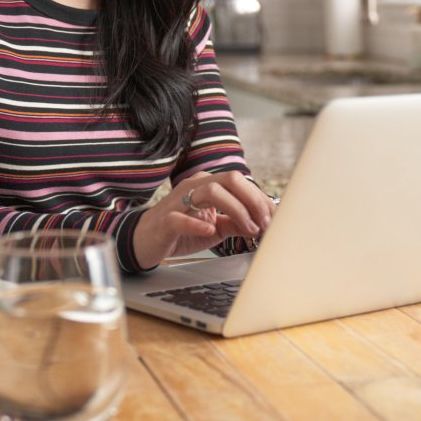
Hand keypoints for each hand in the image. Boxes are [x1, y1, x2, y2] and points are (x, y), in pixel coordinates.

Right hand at [132, 171, 276, 269]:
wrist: (145, 241)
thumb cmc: (181, 232)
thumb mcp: (216, 228)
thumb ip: (237, 223)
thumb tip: (263, 224)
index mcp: (208, 185)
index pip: (240, 183)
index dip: (261, 198)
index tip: (276, 216)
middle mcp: (195, 186)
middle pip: (230, 179)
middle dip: (253, 200)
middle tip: (266, 223)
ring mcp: (179, 201)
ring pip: (211, 192)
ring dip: (236, 210)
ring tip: (249, 230)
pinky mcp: (166, 219)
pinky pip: (181, 217)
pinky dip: (197, 223)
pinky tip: (209, 231)